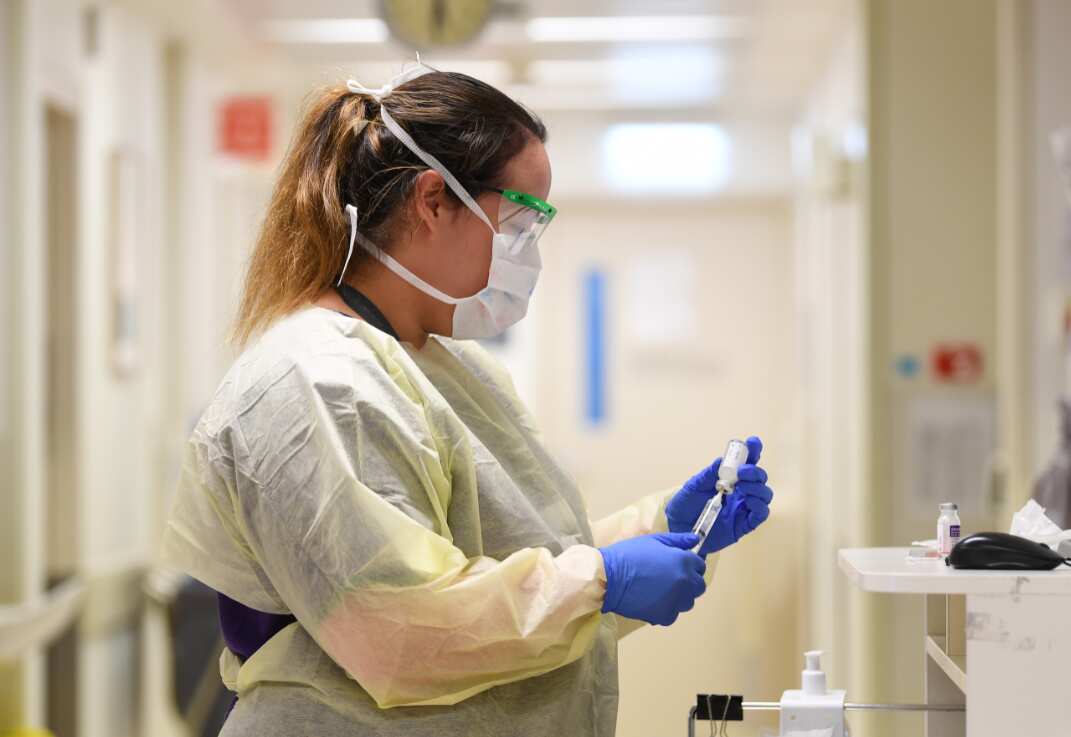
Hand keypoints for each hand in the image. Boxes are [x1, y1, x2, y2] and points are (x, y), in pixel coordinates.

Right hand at [598, 532, 706, 625]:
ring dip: (679, 597)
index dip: (690, 564)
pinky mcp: (664, 616)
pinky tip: (652, 600)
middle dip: (689, 582)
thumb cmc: (629, 554)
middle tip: (670, 578)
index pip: (700, 566)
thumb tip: (695, 539)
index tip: (679, 565)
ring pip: (687, 602)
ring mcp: (676, 601)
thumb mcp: (654, 540)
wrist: (609, 577)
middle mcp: (685, 582)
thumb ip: (678, 540)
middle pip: (698, 586)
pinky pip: (673, 614)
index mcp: (683, 561)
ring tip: (661, 590)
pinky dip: (665, 609)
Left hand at [665, 436, 773, 554]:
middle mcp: (740, 493)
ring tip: (742, 486)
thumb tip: (723, 460)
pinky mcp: (744, 525)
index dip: (753, 453)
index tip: (753, 443)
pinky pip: (760, 515)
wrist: (677, 528)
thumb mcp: (694, 486)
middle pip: (759, 479)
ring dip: (758, 488)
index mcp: (730, 480)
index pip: (746, 464)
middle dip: (755, 472)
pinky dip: (759, 505)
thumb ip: (709, 474)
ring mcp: (743, 509)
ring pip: (764, 495)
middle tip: (742, 471)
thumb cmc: (686, 505)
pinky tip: (749, 500)